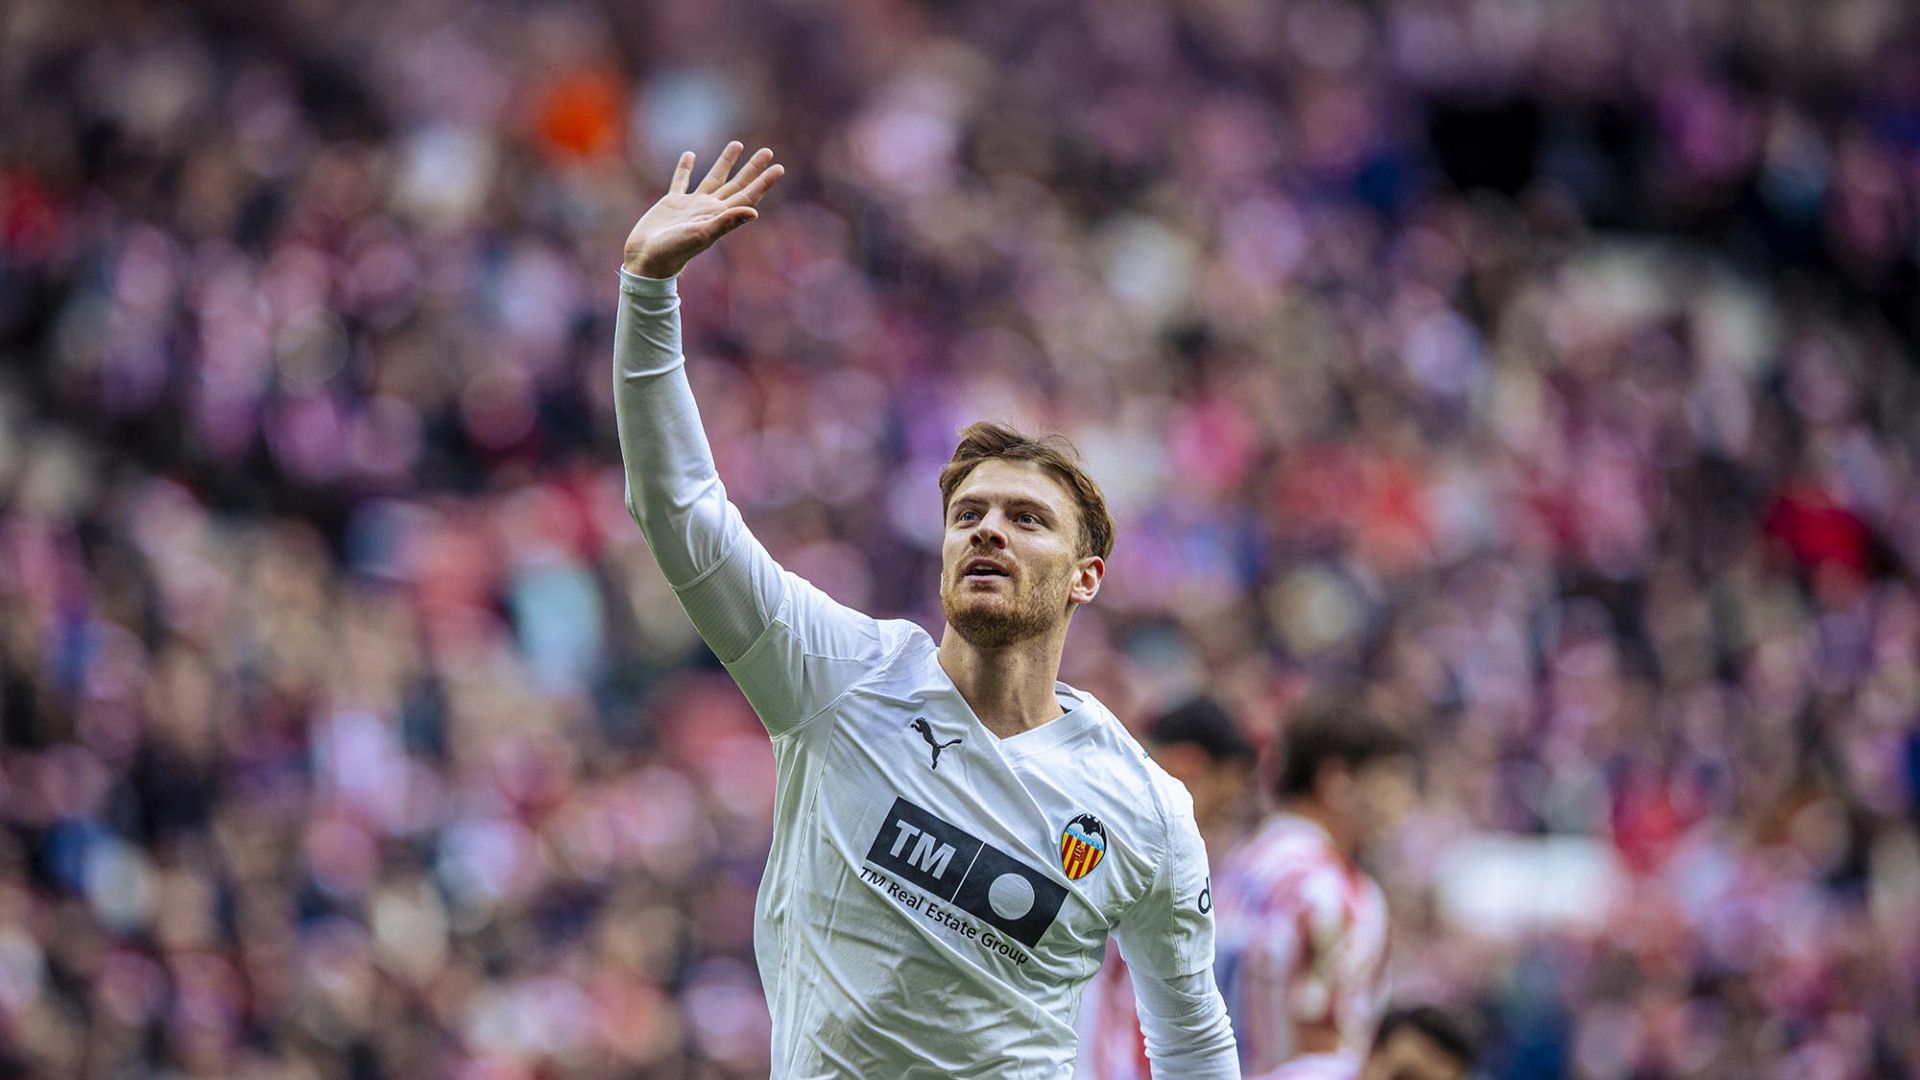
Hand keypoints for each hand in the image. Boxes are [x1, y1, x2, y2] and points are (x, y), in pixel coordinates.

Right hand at [623, 142, 784, 278]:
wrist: (647, 260)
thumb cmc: (674, 251)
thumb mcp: (702, 235)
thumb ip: (726, 222)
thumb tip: (754, 212)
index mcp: (720, 216)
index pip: (747, 196)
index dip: (763, 183)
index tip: (779, 168)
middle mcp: (710, 209)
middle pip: (737, 184)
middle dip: (752, 169)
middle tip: (768, 151)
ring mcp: (692, 205)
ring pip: (714, 178)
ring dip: (726, 162)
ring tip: (738, 144)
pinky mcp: (672, 203)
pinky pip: (681, 181)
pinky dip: (685, 168)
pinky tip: (690, 155)